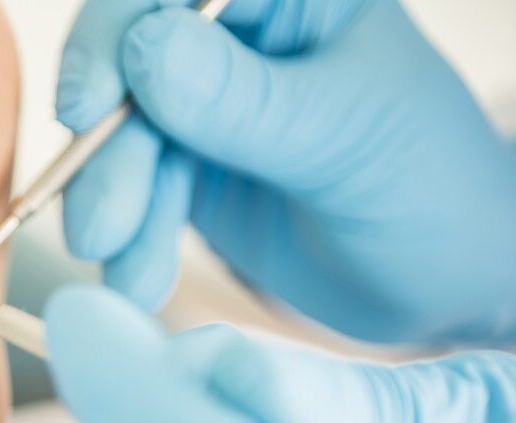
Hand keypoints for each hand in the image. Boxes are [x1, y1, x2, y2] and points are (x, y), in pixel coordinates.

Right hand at [56, 0, 515, 343]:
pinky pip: (136, 190)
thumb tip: (144, 51)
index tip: (88, 108)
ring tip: (127, 278)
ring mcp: (211, 105)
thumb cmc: (430, 191)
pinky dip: (131, 238)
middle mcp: (240, 39)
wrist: (440, 281)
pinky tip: (138, 279)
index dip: (116, 34)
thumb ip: (247, 102)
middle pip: (130, 66)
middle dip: (108, 153)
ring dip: (114, 208)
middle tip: (98, 230)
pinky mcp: (192, 167)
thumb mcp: (347, 140)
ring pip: (124, 138)